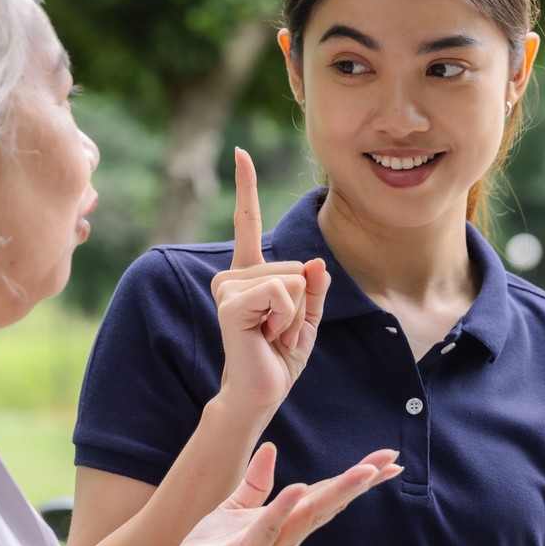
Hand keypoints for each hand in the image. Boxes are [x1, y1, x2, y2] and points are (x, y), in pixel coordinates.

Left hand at [149, 443, 400, 545]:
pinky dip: (283, 507)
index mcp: (286, 523)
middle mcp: (285, 536)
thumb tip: (271, 447)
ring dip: (336, 492)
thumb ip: (257, 482)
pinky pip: (267, 527)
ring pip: (308, 515)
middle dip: (360, 483)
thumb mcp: (235, 508)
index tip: (387, 461)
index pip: (326, 494)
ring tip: (363, 472)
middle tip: (392, 463)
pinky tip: (299, 488)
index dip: (356, 477)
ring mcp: (268, 545)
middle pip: (329, 503)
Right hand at [211, 147, 329, 419]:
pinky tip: (266, 337)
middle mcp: (234, 276)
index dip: (245, 187)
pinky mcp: (231, 303)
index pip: (249, 223)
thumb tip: (315, 263)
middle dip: (302, 304)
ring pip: (291, 279)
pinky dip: (286, 319)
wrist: (261, 393)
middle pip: (296, 267)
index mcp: (251, 275)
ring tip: (272, 335)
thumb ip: (316, 288)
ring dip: (294, 315)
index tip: (240, 153)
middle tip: (278, 331)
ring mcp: (229, 287)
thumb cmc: (279, 357)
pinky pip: (281, 293)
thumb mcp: (309, 318)